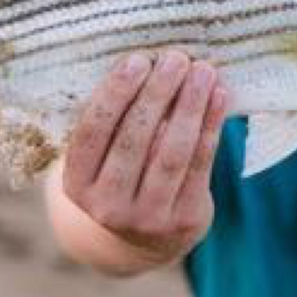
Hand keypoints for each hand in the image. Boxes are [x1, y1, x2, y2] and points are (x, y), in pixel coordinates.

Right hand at [61, 49, 228, 263]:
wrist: (151, 238)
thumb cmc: (125, 174)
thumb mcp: (104, 157)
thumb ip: (117, 119)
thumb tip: (152, 61)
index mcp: (76, 184)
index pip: (92, 133)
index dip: (114, 94)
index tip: (137, 60)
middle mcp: (106, 206)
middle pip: (133, 140)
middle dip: (157, 94)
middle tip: (175, 58)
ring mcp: (147, 218)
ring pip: (170, 153)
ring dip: (189, 106)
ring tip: (202, 71)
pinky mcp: (184, 220)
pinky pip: (200, 165)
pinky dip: (211, 127)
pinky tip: (219, 97)